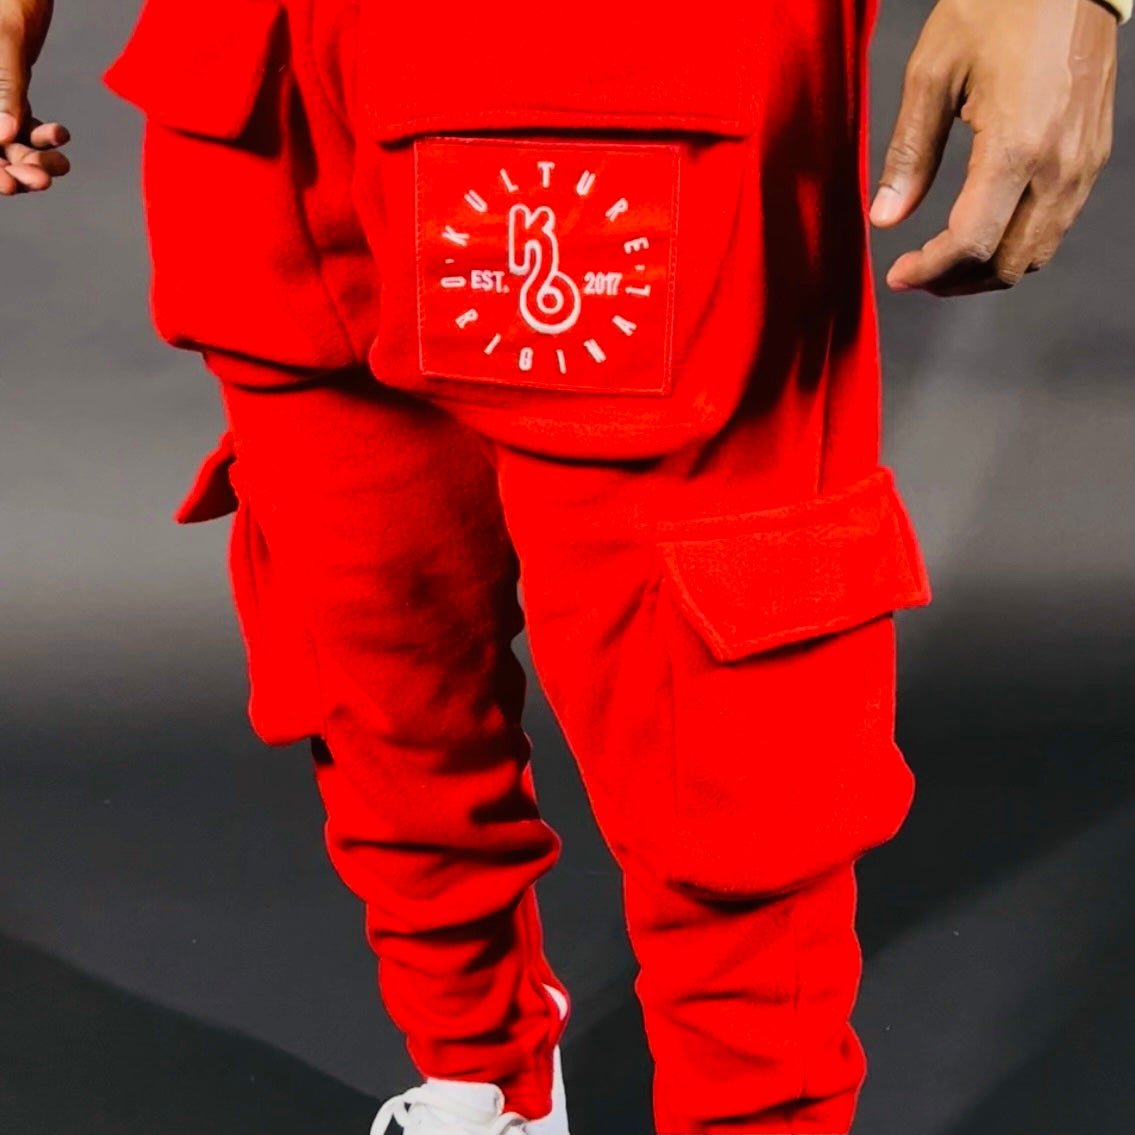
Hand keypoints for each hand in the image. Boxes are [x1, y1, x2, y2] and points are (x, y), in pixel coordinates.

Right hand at [0, 0, 69, 194]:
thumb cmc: (5, 5)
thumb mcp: (3, 50)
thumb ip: (3, 93)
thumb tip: (6, 137)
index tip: (9, 185)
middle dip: (14, 170)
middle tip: (42, 181)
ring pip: (8, 145)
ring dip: (35, 159)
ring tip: (62, 165)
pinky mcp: (9, 98)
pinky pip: (26, 129)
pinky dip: (45, 136)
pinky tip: (61, 134)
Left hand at [870, 0, 1117, 295]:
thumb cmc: (999, 6)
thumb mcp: (933, 73)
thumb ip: (909, 153)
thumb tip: (885, 218)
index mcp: (1017, 146)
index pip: (971, 243)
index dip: (930, 270)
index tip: (898, 275)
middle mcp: (1059, 165)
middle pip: (1008, 263)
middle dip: (956, 281)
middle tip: (915, 274)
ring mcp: (1083, 164)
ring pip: (1036, 253)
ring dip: (987, 270)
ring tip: (942, 261)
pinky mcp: (1093, 156)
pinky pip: (1055, 225)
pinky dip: (1015, 244)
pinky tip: (982, 232)